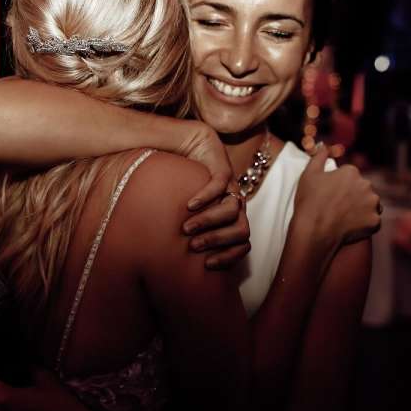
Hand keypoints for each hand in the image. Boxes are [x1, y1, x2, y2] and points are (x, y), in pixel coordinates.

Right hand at [173, 121, 249, 269]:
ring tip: (187, 227)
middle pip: (242, 229)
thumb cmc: (175, 184)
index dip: (230, 256)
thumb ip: (184, 230)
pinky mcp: (221, 165)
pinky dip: (206, 197)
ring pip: (232, 210)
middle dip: (218, 241)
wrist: (180, 145)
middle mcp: (234, 200)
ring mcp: (230, 183)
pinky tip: (189, 205)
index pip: (243, 242)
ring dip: (209, 222)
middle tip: (194, 246)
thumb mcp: (180, 212)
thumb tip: (167, 259)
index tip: (208, 265)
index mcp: (230, 215)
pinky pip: (220, 185)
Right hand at [295, 145, 380, 245]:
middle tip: (337, 207)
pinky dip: (364, 223)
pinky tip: (351, 226)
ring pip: (369, 203)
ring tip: (345, 217)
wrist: (313, 231)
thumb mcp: (309, 174)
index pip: (349, 176)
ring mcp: (372, 204)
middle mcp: (366, 185)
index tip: (329, 194)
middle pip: (361, 188)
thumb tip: (325, 145)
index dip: (338, 185)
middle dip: (353, 195)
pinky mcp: (375, 221)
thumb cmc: (309, 202)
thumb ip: (319, 156)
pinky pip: (372, 220)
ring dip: (361, 208)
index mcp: (352, 172)